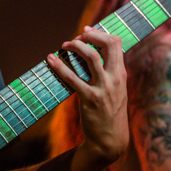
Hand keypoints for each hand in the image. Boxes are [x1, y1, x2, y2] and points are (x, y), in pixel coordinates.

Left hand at [47, 26, 128, 163]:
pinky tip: (50, 60)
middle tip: (75, 38)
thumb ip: (109, 73)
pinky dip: (59, 66)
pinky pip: (72, 78)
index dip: (100, 33)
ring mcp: (103, 88)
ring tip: (63, 45)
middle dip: (90, 36)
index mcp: (121, 74)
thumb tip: (95, 54)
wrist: (110, 140)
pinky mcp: (90, 98)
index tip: (86, 31)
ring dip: (75, 46)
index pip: (116, 43)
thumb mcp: (116, 90)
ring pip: (91, 56)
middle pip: (108, 45)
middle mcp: (115, 78)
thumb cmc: (109, 112)